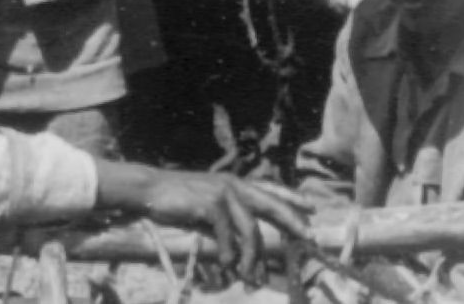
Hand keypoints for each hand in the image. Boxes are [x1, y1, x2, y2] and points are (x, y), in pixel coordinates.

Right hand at [139, 169, 310, 281]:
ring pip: (251, 229)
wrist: (151, 190)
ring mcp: (222, 192)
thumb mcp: (209, 208)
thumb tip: (244, 252)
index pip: (269, 188)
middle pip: (270, 204)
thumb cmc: (180, 201)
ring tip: (249, 279)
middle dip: (292, 221)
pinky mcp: (210, 203)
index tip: (312, 207)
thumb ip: (228, 223)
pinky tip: (226, 266)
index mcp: (234, 183)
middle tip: (309, 237)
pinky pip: (228, 236)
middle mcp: (233, 184)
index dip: (291, 196)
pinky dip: (229, 255)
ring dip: (253, 259)